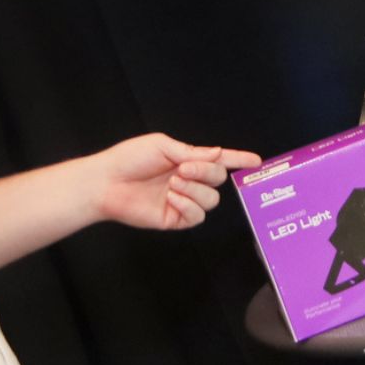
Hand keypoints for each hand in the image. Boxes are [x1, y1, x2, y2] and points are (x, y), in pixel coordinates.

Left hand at [89, 134, 260, 230]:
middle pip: (218, 180)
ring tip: (172, 184)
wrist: (106, 182)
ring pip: (211, 200)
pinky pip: (196, 216)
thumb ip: (193, 152)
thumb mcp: (163, 146)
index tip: (257, 161)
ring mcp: (182, 201)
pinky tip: (171, 198)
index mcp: (186, 161)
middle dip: (205, 173)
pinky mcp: (174, 219)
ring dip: (195, 190)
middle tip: (182, 169)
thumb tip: (219, 154)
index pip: (219, 161)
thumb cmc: (129, 159)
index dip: (238, 160)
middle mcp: (188, 182)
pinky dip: (188, 205)